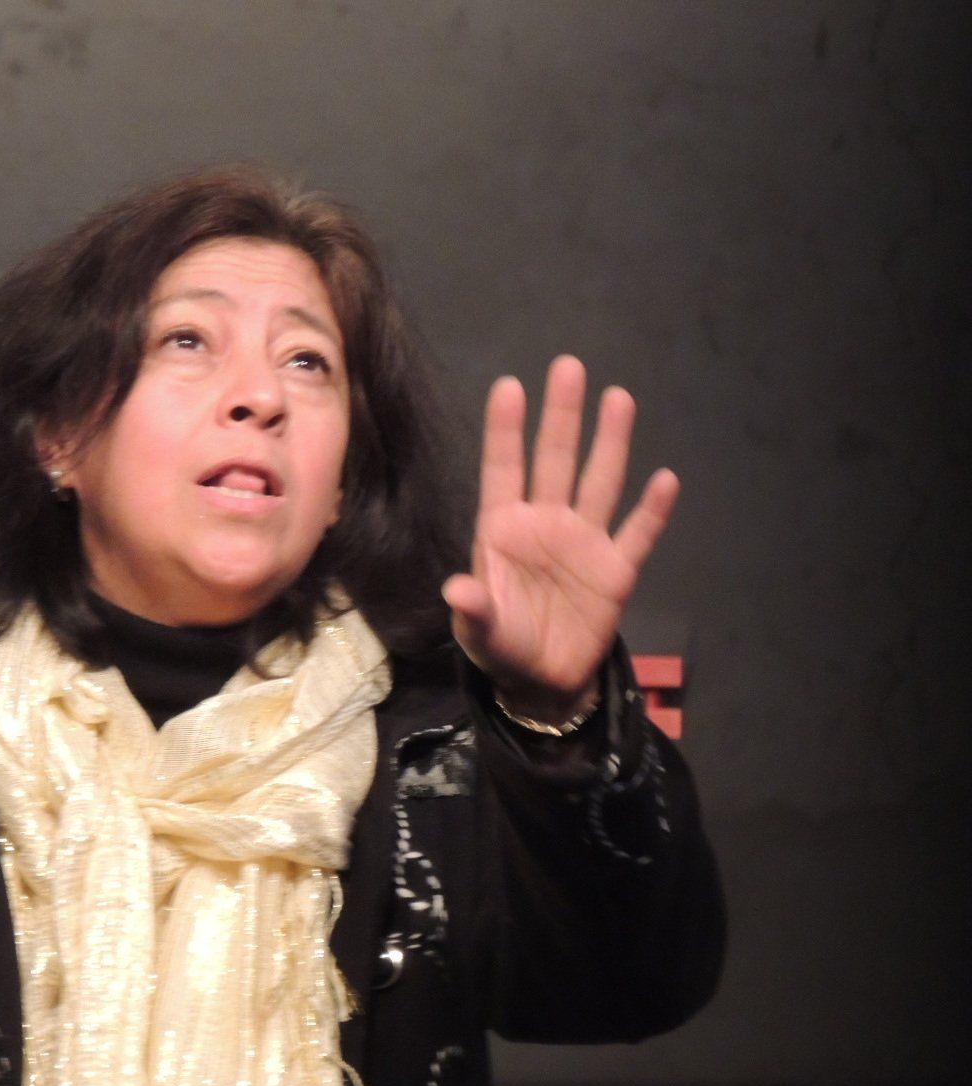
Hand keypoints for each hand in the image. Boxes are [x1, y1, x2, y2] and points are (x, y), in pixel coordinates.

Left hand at [441, 355, 677, 722]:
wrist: (542, 680)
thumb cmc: (500, 645)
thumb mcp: (479, 631)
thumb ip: (473, 608)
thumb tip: (458, 590)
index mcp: (503, 530)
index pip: (503, 470)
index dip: (506, 431)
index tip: (509, 386)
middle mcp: (545, 524)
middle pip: (555, 461)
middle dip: (561, 416)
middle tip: (568, 367)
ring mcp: (584, 543)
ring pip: (599, 482)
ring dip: (609, 442)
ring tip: (618, 397)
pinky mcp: (616, 571)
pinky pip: (637, 535)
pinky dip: (652, 511)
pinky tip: (666, 480)